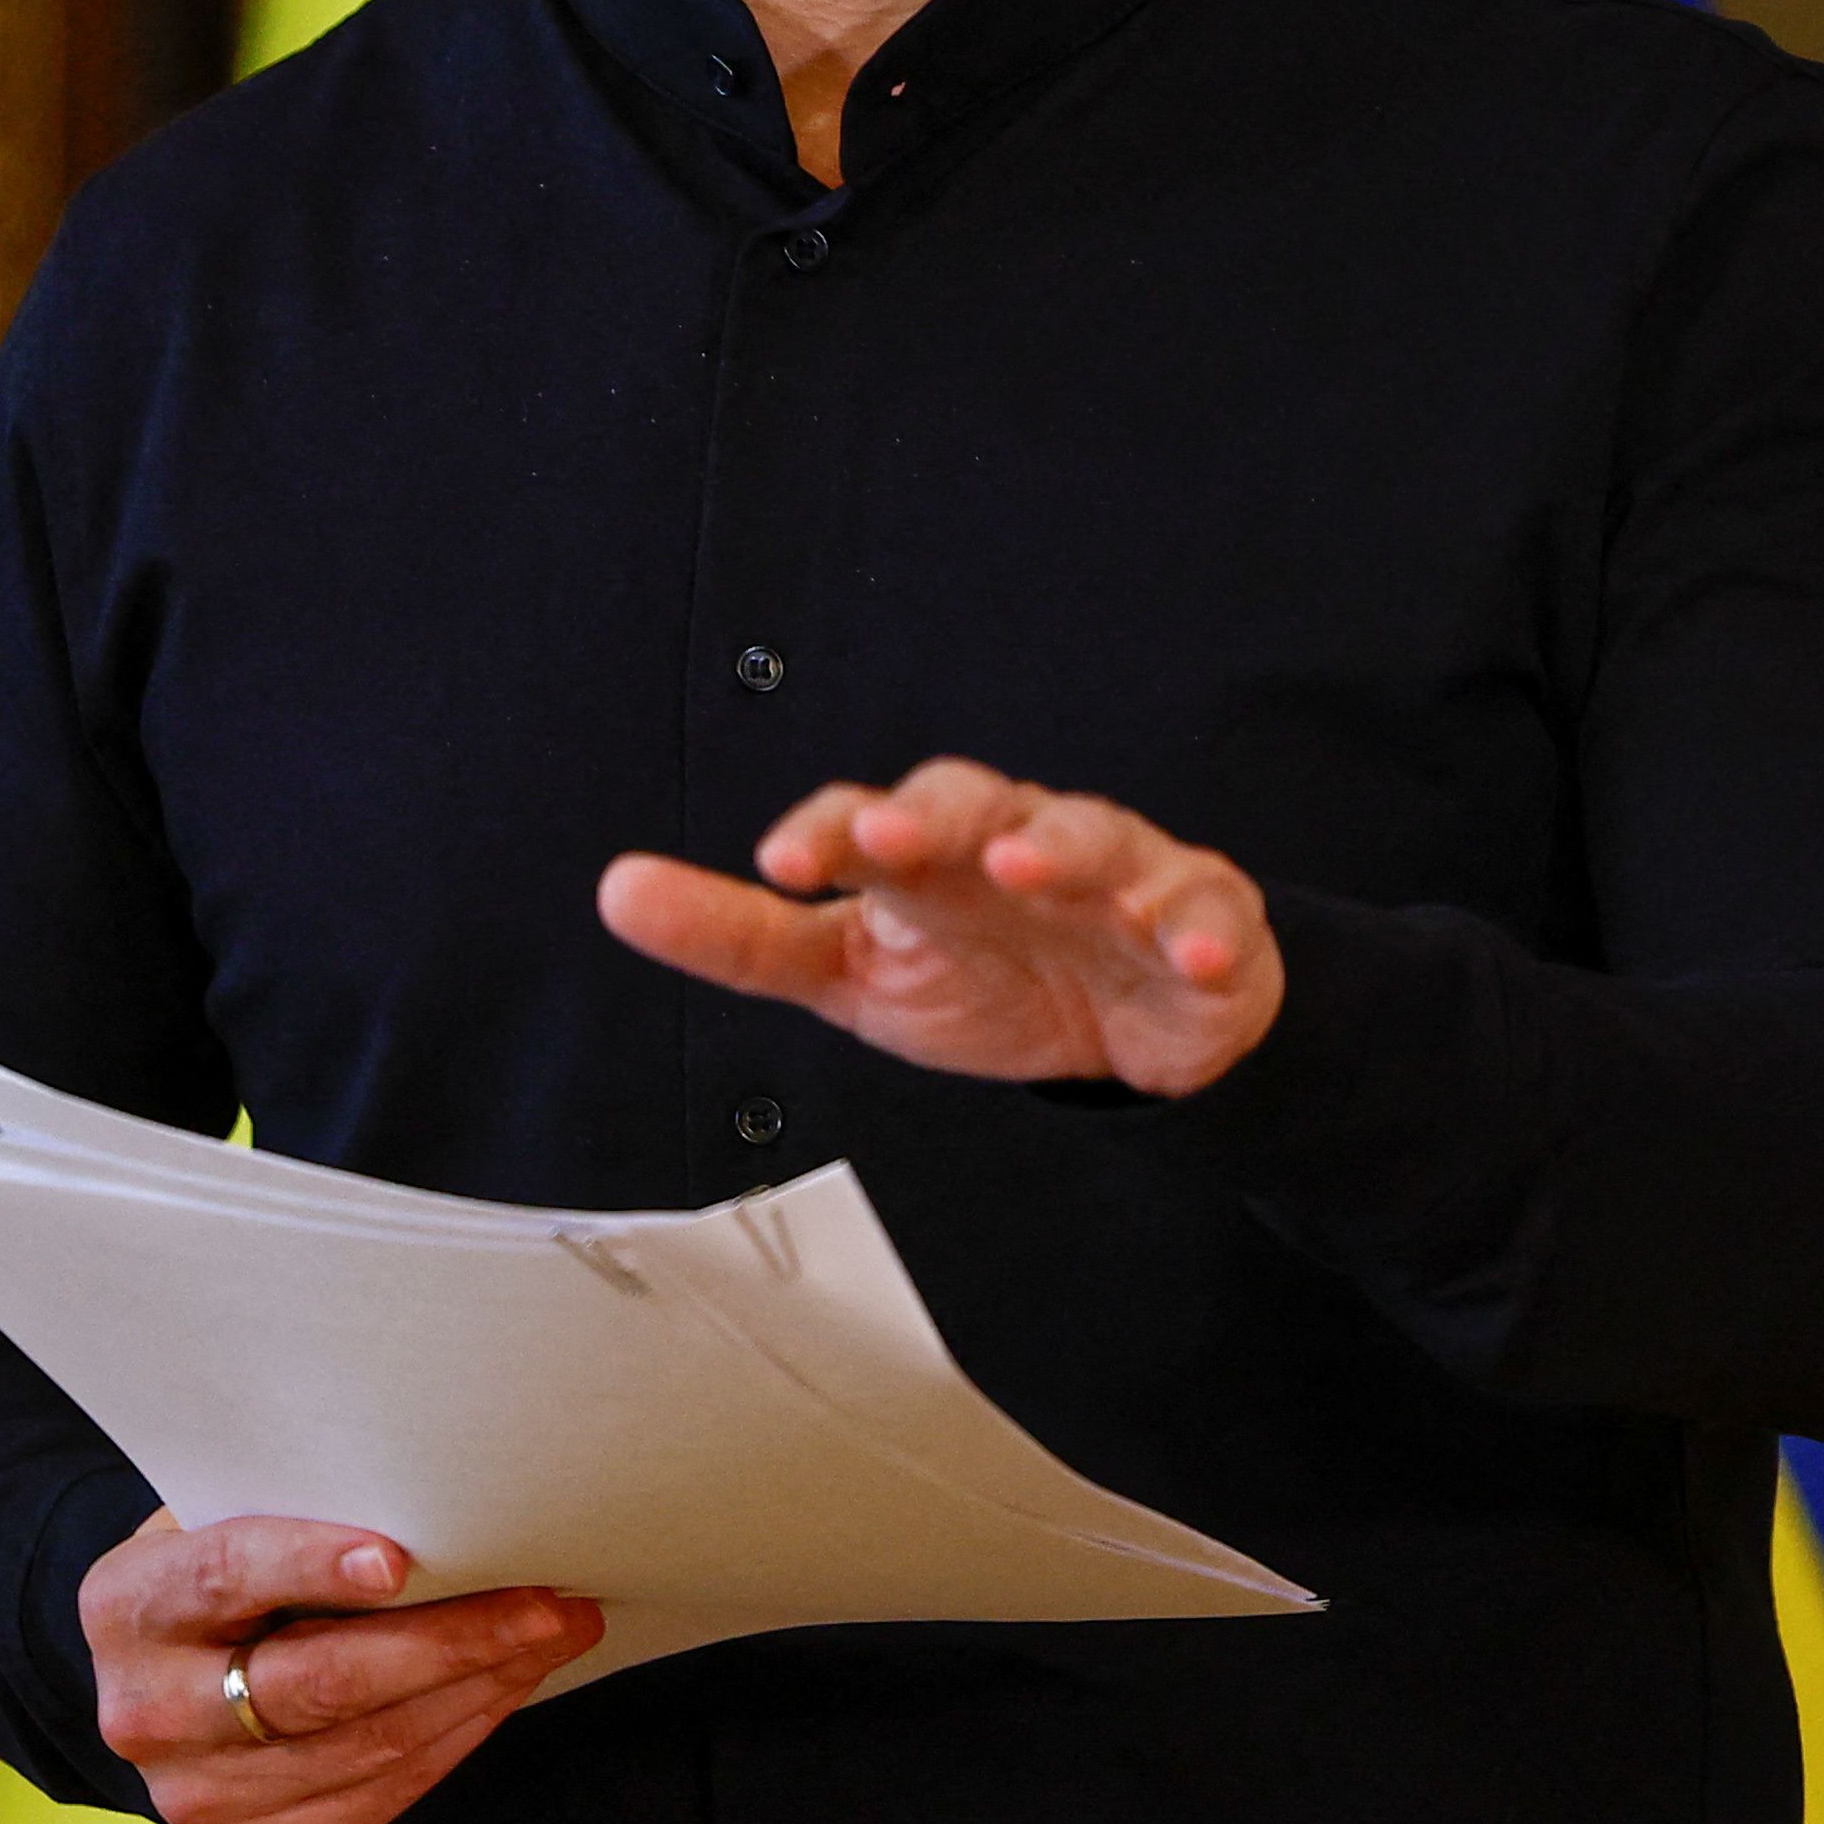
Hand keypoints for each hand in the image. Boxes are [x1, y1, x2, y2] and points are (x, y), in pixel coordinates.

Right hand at [78, 1511, 601, 1823]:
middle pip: (315, 1683)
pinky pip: (377, 1801)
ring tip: (550, 1638)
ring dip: (476, 1692)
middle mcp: (145, 1712)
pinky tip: (500, 1692)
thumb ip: (297, 1506)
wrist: (172, 1669)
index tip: (400, 1559)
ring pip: (364, 1749)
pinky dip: (453, 1741)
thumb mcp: (230, 1513)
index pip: (223, 1575)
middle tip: (547, 1604)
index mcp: (129, 1604)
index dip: (311, 1563)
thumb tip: (440, 1497)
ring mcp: (196, 1797)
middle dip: (450, 1641)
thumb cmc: (227, 1564)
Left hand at [597, 756, 1283, 1096]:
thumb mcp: (852, 973)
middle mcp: (1012, 840)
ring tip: (1025, 865)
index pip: (864, 820)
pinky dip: (1201, 929)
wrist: (1128, 1025)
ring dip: (1060, 845)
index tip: (782, 866)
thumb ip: (741, 937)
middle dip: (932, 813)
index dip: (825, 834)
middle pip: (972, 799)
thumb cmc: (983, 973)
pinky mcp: (1199, 914)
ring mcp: (1112, 871)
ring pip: (1090, 834)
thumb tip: (618, 890)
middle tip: (893, 840)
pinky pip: (1204, 909)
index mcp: (924, 854)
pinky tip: (1190, 953)